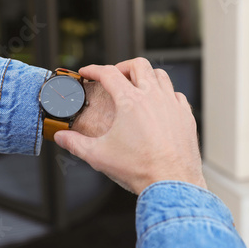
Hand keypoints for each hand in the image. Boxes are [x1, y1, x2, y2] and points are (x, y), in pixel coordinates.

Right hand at [54, 58, 205, 194]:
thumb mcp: (99, 156)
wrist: (172, 182)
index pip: (108, 73)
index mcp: (130, 102)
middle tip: (115, 76)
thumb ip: (75, 143)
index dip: (93, 69)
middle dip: (123, 66)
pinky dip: (166, 93)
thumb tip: (62, 137)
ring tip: (138, 86)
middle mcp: (153, 97)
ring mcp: (172, 104)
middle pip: (138, 65)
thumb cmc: (140, 169)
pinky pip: (177, 94)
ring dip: (146, 76)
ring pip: (160, 75)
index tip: (87, 72)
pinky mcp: (186, 116)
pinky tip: (160, 104)